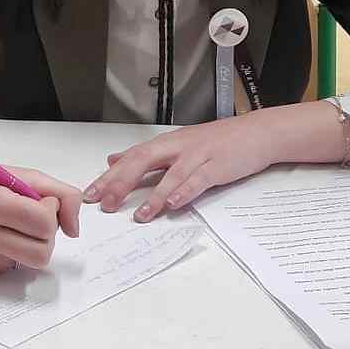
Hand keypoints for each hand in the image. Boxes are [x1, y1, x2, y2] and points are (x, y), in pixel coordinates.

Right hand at [0, 163, 81, 275]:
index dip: (51, 210)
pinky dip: (18, 248)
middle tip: (35, 216)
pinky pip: (17, 264)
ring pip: (33, 261)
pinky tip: (2, 233)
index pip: (43, 223)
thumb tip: (74, 229)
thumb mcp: (22, 174)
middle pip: (42, 253)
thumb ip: (60, 194)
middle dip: (48, 234)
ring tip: (19, 224)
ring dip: (35, 242)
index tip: (42, 200)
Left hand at [83, 102, 345, 221]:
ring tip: (139, 215)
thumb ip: (147, 156)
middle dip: (122, 182)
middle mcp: (179, 146)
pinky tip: (173, 204)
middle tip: (104, 203)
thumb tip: (113, 160)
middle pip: (143, 161)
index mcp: (167, 143)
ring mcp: (199, 155)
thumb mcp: (179, 145)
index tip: (90, 194)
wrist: (258, 133)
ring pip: (170, 173)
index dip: (110, 176)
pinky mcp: (218, 165)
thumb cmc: (218, 143)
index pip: (132, 157)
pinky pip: (199, 179)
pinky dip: (184, 191)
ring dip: (153, 195)